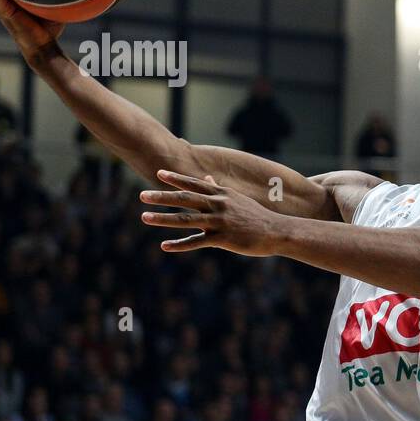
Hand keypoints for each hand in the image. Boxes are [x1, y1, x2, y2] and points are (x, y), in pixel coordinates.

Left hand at [140, 170, 283, 255]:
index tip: (159, 174)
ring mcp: (220, 221)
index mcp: (222, 194)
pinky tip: (164, 246)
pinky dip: (179, 244)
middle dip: (162, 197)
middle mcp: (218, 205)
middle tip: (142, 195)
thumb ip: (219, 189)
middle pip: (185, 199)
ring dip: (163, 218)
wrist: (277, 231)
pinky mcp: (222, 238)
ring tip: (144, 217)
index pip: (194, 184)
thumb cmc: (257, 216)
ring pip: (186, 219)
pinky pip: (196, 242)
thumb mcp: (238, 199)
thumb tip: (207, 179)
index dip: (176, 179)